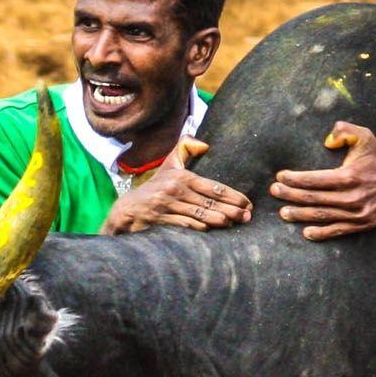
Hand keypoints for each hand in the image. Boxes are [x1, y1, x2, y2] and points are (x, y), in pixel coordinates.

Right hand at [102, 138, 251, 233]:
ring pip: (200, 215)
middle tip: (247, 217)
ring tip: (234, 223)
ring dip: (220, 220)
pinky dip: (199, 228)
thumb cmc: (154, 189)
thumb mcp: (169, 166)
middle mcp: (175, 190)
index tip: (247, 203)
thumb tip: (205, 145)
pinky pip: (185, 225)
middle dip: (232, 210)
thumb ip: (185, 150)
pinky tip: (212, 231)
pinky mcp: (160, 219)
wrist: (127, 209)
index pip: (213, 187)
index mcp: (182, 177)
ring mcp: (167, 206)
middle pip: (210, 202)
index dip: (233, 196)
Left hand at [271, 121, 375, 240]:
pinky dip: (320, 233)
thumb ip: (345, 131)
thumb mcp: (365, 136)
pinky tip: (305, 231)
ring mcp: (358, 214)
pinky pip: (337, 231)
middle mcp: (353, 197)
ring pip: (322, 216)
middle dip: (290, 195)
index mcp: (350, 176)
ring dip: (300, 215)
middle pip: (313, 198)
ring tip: (283, 213)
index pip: (314, 179)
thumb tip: (326, 140)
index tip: (280, 176)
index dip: (294, 179)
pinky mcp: (363, 224)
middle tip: (274, 192)